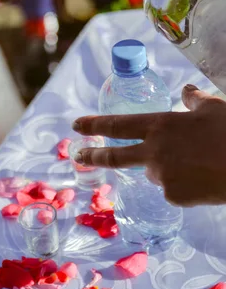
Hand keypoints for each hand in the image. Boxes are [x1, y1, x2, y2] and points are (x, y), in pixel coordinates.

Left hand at [73, 85, 225, 206]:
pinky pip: (173, 188)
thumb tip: (186, 91)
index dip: (94, 124)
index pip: (118, 124)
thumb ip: (194, 100)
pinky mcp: (174, 197)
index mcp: (160, 125)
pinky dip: (183, 183)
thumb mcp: (214, 108)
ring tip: (198, 161)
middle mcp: (154, 151)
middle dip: (93, 155)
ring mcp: (162, 176)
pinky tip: (204, 176)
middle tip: (77, 155)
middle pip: (115, 156)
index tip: (76, 125)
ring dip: (167, 167)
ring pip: (156, 172)